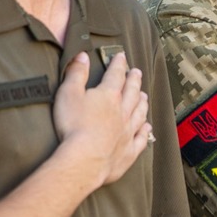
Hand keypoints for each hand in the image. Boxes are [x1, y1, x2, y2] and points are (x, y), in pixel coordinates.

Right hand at [51, 53, 149, 189]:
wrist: (84, 160)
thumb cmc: (73, 126)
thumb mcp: (68, 93)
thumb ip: (76, 73)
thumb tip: (83, 56)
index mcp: (108, 96)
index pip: (116, 75)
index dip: (119, 64)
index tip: (122, 56)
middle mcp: (122, 112)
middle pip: (132, 92)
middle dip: (134, 81)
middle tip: (137, 73)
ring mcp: (127, 132)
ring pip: (139, 113)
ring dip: (142, 103)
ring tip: (144, 96)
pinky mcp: (128, 151)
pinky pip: (141, 139)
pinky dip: (145, 132)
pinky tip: (147, 128)